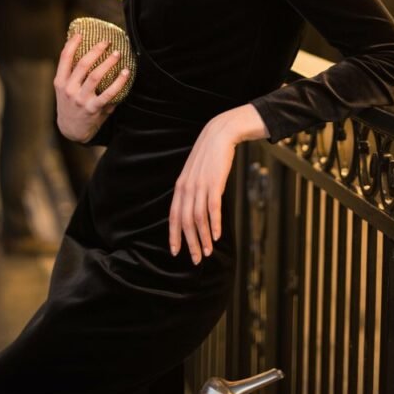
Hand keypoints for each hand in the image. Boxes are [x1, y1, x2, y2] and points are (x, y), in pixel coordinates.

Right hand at [54, 32, 129, 141]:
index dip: (72, 44)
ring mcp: (80, 99)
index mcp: (60, 82)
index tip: (81, 33)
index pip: (64, 58)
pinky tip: (126, 73)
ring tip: (117, 53)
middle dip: (95, 50)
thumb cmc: (71, 105)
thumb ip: (72, 74)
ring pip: (95, 76)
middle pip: (82, 64)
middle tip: (106, 42)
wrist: (70, 130)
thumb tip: (89, 51)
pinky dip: (118, 82)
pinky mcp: (93, 108)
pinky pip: (108, 94)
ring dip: (108, 63)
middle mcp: (69, 89)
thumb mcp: (64, 90)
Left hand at [169, 104, 268, 263]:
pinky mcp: (215, 183)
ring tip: (208, 253)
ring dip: (203, 238)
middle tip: (195, 260)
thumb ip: (192, 190)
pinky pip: (213, 208)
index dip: (174, 235)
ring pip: (199, 218)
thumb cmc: (209, 156)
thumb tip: (194, 210)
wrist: (220, 134)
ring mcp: (200, 185)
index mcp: (180, 186)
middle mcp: (187, 187)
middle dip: (190, 243)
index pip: (173, 216)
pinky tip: (217, 236)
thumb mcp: (195, 173)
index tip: (176, 252)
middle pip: (185, 221)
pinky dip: (214, 224)